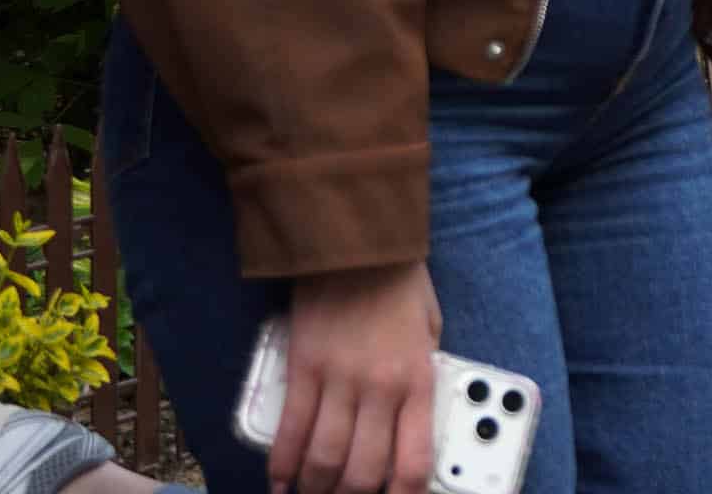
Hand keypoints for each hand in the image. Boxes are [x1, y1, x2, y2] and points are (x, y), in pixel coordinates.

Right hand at [272, 261, 439, 493]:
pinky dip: (282, 465)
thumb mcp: (431, 329)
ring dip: (316, 488)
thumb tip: (410, 417)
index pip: (414, 460)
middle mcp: (379, 389)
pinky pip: (290, 431)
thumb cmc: (399, 282)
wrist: (357, 243)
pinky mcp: (302, 370)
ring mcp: (338, 382)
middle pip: (362, 472)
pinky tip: (280, 483)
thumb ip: (422, 374)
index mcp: (418, 380)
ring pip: (324, 459)